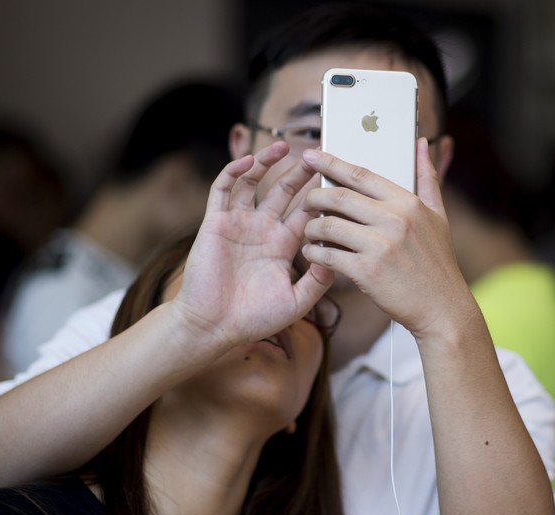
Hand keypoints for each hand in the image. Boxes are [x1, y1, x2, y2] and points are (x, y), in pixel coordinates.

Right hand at [173, 142, 333, 347]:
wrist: (215, 327)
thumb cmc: (254, 319)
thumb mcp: (296, 302)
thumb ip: (319, 280)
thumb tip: (340, 255)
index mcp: (284, 245)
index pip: (307, 212)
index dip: (321, 194)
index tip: (338, 178)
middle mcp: (262, 229)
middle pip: (284, 191)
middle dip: (300, 172)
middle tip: (317, 154)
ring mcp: (238, 224)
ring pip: (253, 183)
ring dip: (266, 163)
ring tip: (282, 147)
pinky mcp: (215, 223)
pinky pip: (222, 190)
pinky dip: (233, 172)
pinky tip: (247, 161)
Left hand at [300, 139, 470, 336]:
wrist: (442, 307)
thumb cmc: (437, 262)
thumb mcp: (438, 215)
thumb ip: (426, 177)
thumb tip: (422, 143)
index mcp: (407, 203)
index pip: (361, 175)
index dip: (331, 163)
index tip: (311, 156)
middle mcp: (394, 220)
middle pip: (339, 197)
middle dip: (314, 196)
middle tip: (304, 200)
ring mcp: (380, 246)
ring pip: (329, 226)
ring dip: (311, 228)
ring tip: (308, 231)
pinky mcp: (368, 272)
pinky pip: (329, 255)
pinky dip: (315, 253)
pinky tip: (312, 253)